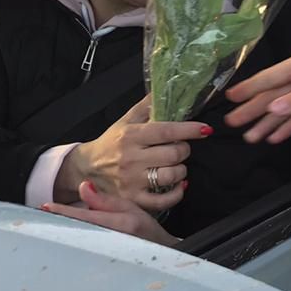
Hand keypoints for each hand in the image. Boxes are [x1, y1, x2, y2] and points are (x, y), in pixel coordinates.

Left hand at [42, 181, 178, 248]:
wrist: (162, 252)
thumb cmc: (147, 229)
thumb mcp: (130, 208)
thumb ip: (105, 200)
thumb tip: (84, 187)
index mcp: (120, 223)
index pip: (84, 216)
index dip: (64, 211)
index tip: (46, 206)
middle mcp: (113, 240)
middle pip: (78, 230)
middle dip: (59, 222)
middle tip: (41, 212)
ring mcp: (108, 253)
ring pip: (80, 240)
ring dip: (64, 231)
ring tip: (48, 222)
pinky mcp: (105, 262)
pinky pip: (85, 248)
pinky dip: (73, 241)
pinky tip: (64, 237)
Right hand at [55, 95, 209, 211]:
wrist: (86, 168)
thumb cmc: (110, 144)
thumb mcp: (125, 121)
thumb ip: (146, 106)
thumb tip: (164, 90)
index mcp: (131, 136)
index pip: (166, 131)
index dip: (189, 129)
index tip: (204, 129)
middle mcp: (131, 158)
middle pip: (173, 154)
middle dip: (184, 150)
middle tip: (180, 148)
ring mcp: (132, 181)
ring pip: (171, 176)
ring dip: (181, 170)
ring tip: (176, 166)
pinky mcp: (132, 199)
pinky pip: (164, 200)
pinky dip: (177, 193)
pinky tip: (178, 185)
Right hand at [224, 47, 290, 143]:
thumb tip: (271, 109)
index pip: (270, 78)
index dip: (249, 89)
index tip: (229, 98)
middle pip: (273, 95)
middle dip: (253, 110)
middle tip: (231, 124)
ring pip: (285, 109)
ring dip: (268, 123)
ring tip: (249, 138)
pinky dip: (287, 127)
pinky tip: (274, 137)